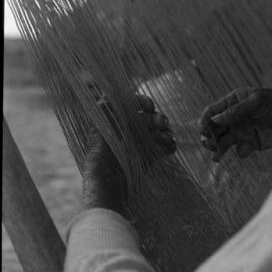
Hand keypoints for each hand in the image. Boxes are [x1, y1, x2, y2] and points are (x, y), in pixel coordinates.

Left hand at [82, 94, 175, 213]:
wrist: (108, 181)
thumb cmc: (102, 151)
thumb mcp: (101, 123)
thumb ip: (105, 106)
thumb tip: (103, 90)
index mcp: (115, 122)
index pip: (132, 106)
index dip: (142, 103)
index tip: (149, 106)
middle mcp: (127, 132)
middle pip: (148, 119)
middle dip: (158, 119)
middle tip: (163, 123)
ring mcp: (138, 146)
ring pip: (158, 133)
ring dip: (165, 133)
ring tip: (168, 138)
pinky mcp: (147, 160)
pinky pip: (162, 149)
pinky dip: (168, 146)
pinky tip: (170, 147)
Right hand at [199, 88, 271, 161]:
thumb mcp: (257, 102)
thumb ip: (235, 111)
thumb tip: (214, 120)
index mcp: (233, 101)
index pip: (212, 111)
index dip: (205, 121)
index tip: (204, 130)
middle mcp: (234, 116)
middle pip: (214, 128)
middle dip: (209, 137)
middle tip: (209, 144)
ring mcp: (242, 130)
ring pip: (222, 141)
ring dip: (217, 149)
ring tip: (216, 157)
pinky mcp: (251, 143)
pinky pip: (238, 149)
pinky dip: (239, 152)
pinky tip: (245, 150)